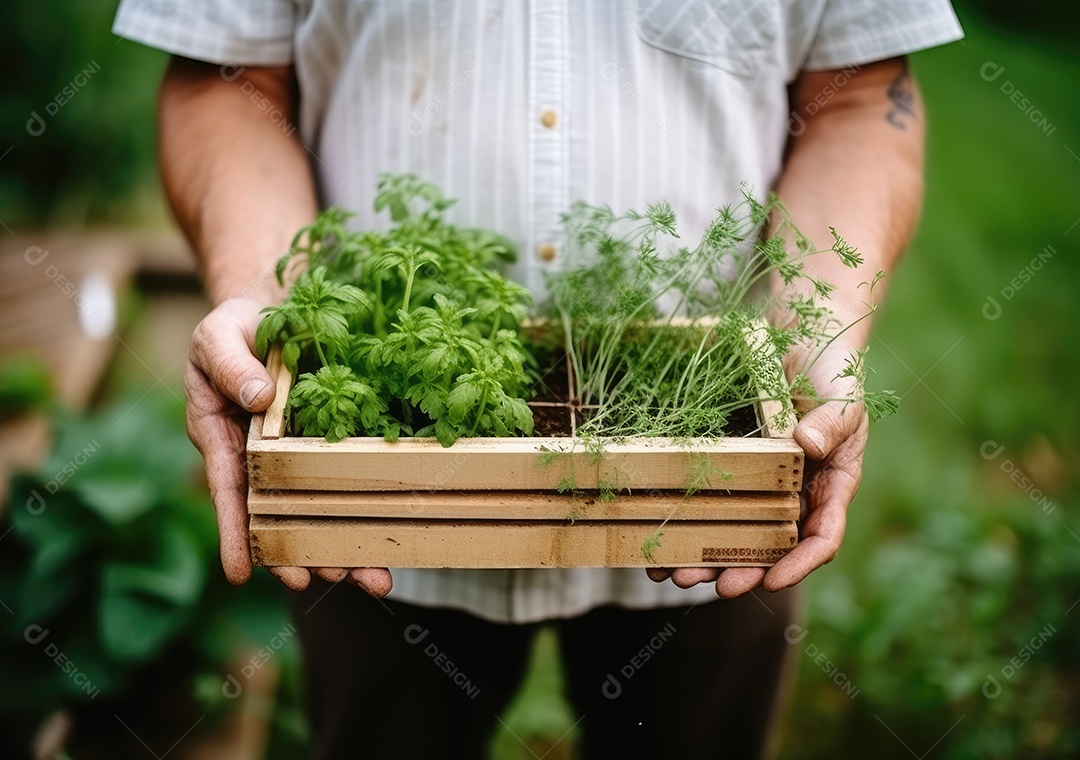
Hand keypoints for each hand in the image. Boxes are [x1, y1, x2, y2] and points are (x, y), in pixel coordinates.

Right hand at [185, 297, 392, 596]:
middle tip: (327, 580)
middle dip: (301, 553)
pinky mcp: (328, 446)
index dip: (235, 533)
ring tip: (370, 578)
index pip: (228, 492)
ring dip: (340, 546)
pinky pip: (345, 482)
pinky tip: (389, 536)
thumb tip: (258, 398)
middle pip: (278, 516)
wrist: (271, 312)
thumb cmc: (235, 327)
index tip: (240, 574)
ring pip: (315, 510)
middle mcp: (259, 458)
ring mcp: (295, 456)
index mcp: (224, 438)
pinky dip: (363, 508)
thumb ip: (231, 366)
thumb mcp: (218, 336)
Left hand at [646, 339, 867, 597]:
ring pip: (734, 532)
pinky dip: (686, 520)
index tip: (772, 581)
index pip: (821, 538)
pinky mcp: (731, 466)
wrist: (801, 333)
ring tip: (673, 574)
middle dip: (742, 570)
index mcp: (831, 487)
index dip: (799, 565)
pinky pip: (709, 499)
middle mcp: (796, 494)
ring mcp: (761, 483)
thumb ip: (834, 422)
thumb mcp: (844, 395)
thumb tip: (807, 444)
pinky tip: (658, 535)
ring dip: (706, 557)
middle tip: (713, 585)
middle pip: (770, 547)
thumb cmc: (832, 368)